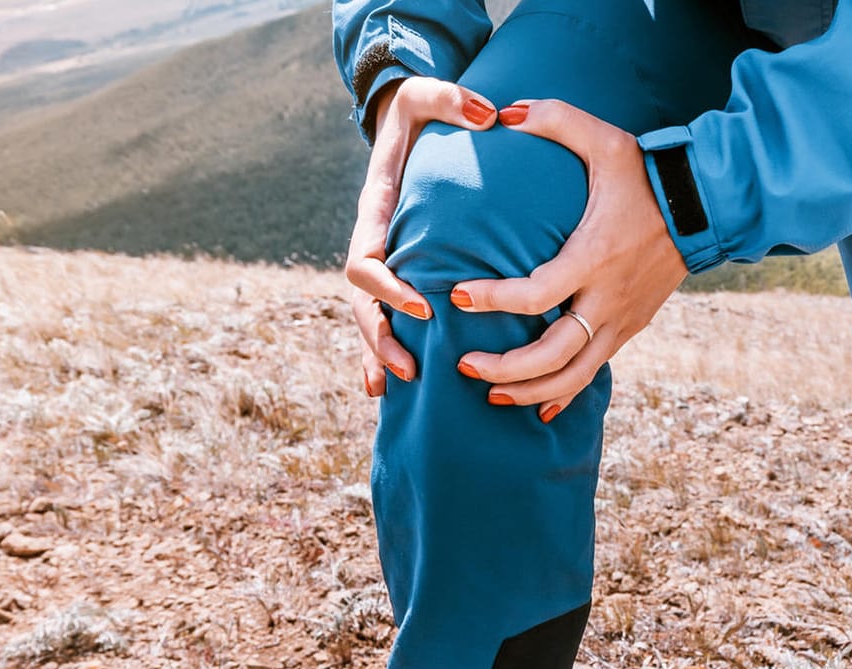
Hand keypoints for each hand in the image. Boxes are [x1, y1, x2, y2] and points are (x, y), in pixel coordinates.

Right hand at [349, 77, 497, 396]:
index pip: (367, 261)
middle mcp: (374, 241)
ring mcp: (384, 261)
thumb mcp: (429, 97)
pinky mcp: (398, 272)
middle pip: (362, 304)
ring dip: (381, 354)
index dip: (388, 288)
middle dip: (382, 339)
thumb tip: (489, 114)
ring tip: (406, 385)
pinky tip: (394, 387)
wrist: (406, 124)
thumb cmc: (420, 112)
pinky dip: (384, 352)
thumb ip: (453, 100)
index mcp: (375, 212)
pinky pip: (387, 318)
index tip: (421, 305)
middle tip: (412, 369)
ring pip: (370, 318)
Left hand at [450, 100, 688, 422]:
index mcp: (594, 256)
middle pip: (553, 353)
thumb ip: (552, 118)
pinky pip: (594, 372)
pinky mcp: (630, 329)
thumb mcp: (602, 138)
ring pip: (574, 375)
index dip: (494, 300)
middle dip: (506, 367)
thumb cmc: (645, 172)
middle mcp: (608, 298)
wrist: (703, 206)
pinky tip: (537, 410)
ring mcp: (622, 320)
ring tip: (492, 395)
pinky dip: (564, 394)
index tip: (458, 297)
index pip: (537, 294)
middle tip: (464, 365)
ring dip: (531, 391)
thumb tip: (502, 113)